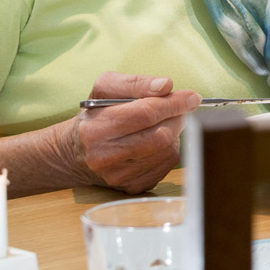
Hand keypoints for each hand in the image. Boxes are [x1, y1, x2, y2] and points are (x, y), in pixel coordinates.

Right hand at [70, 72, 200, 193]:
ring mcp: (118, 175)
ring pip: (167, 151)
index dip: (174, 103)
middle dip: (177, 118)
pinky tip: (157, 142)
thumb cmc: (96, 114)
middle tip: (177, 109)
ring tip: (163, 124)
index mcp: (95, 129)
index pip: (145, 114)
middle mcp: (103, 156)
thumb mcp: (105, 88)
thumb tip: (166, 85)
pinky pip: (167, 165)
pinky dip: (169, 149)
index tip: (192, 97)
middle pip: (160, 136)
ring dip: (174, 133)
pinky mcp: (131, 187)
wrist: (76, 151)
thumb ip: (135, 82)